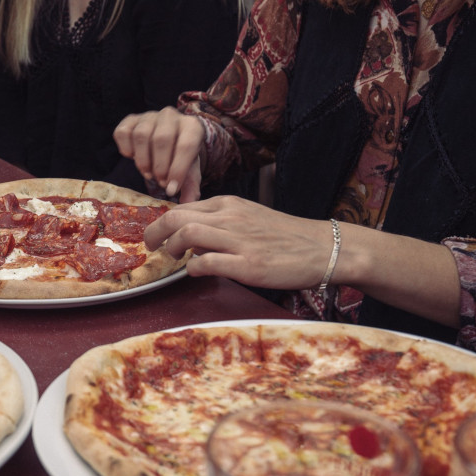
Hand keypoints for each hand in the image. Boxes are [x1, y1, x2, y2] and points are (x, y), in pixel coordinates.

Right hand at [114, 107, 203, 202]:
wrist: (167, 140)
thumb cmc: (179, 157)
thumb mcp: (189, 171)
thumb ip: (190, 187)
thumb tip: (187, 203)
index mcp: (192, 126)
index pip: (186, 145)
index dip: (178, 169)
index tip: (171, 189)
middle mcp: (171, 115)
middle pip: (162, 138)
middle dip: (160, 166)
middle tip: (160, 182)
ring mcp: (149, 116)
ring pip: (141, 135)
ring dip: (143, 160)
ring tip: (148, 173)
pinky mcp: (130, 119)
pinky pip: (123, 132)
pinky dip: (126, 149)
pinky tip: (133, 158)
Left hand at [146, 195, 335, 290]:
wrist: (324, 248)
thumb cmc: (285, 236)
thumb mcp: (249, 217)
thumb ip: (219, 223)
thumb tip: (189, 238)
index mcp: (229, 204)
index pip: (183, 207)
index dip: (162, 223)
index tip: (157, 236)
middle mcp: (231, 218)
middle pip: (176, 217)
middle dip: (154, 232)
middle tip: (150, 247)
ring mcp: (239, 241)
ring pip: (187, 234)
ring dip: (171, 248)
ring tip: (173, 258)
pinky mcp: (249, 265)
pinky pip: (207, 262)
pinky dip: (193, 267)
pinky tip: (195, 272)